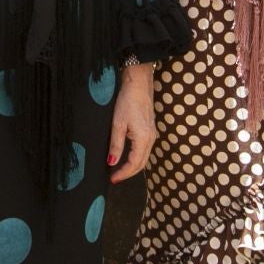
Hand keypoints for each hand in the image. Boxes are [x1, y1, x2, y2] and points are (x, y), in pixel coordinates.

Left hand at [107, 63, 156, 181]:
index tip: (112, 179)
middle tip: (115, 178)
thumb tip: (112, 162)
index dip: (123, 173)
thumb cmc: (127, 100)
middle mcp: (151, 138)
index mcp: (144, 138)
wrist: (138, 83)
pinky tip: (127, 157)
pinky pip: (144, 149)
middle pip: (141, 163)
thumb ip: (115, 145)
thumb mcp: (117, 124)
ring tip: (119, 171)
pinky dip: (136, 157)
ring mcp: (152, 134)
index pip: (134, 164)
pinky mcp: (150, 129)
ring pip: (144, 157)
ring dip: (132, 166)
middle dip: (128, 173)